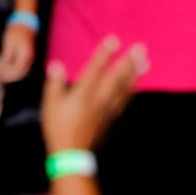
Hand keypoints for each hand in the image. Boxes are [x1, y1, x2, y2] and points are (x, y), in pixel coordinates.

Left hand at [0, 23, 35, 82]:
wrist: (25, 23)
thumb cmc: (16, 31)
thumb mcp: (9, 43)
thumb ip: (7, 56)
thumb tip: (3, 67)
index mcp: (25, 55)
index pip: (16, 70)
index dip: (7, 74)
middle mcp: (30, 58)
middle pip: (21, 73)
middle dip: (9, 77)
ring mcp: (31, 57)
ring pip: (23, 71)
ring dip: (13, 75)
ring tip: (2, 74)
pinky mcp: (29, 56)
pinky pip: (23, 67)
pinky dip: (16, 70)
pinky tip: (8, 69)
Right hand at [41, 35, 147, 152]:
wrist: (72, 155)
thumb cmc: (58, 128)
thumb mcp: (50, 105)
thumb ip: (54, 83)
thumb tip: (56, 64)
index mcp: (82, 95)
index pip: (94, 70)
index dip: (104, 54)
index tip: (114, 39)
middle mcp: (98, 100)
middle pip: (116, 78)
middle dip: (128, 62)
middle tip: (141, 48)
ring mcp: (106, 109)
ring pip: (123, 88)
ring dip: (135, 74)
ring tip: (145, 61)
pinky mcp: (110, 117)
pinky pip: (124, 100)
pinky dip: (131, 90)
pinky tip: (136, 84)